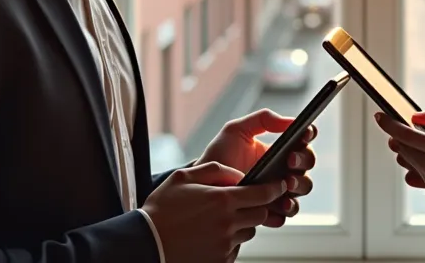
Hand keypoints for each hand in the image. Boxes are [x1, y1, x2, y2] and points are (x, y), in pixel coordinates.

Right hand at [142, 161, 290, 261]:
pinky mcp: (220, 260)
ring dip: (241, 224)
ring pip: (248, 231)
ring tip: (218, 220)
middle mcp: (228, 223)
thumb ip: (215, 170)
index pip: (263, 194)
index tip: (278, 185)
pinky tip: (210, 236)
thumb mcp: (183, 177)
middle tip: (241, 202)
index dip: (275, 188)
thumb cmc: (162, 209)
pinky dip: (228, 241)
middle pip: (260, 214)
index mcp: (223, 200)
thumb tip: (238, 174)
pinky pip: (234, 249)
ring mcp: (225, 244)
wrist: (146, 243)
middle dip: (256, 206)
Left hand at [199, 108, 316, 226]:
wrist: (204, 185)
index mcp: (280, 148)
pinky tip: (277, 206)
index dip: (308, 134)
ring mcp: (280, 190)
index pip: (303, 139)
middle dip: (303, 160)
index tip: (303, 133)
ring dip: (299, 186)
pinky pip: (287, 213)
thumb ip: (262, 119)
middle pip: (308, 163)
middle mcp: (285, 169)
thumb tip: (291, 121)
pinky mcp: (272, 210)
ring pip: (303, 188)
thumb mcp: (236, 130)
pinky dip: (285, 209)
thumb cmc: (221, 155)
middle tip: (290, 160)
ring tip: (286, 185)